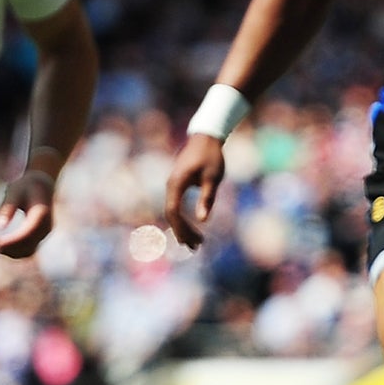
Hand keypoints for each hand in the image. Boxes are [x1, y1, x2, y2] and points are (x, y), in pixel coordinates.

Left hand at [0, 169, 57, 257]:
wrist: (43, 184)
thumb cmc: (26, 186)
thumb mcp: (15, 191)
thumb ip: (7, 208)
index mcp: (42, 213)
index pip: (28, 232)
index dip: (12, 240)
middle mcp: (47, 225)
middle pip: (29, 244)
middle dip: (11, 248)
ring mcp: (46, 232)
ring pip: (30, 249)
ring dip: (13, 253)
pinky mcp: (42, 236)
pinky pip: (30, 248)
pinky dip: (17, 252)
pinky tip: (3, 248)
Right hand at [164, 135, 227, 249]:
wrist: (206, 137)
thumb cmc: (211, 156)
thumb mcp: (213, 178)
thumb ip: (207, 198)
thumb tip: (202, 220)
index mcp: (177, 183)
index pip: (174, 211)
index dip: (182, 228)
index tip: (194, 240)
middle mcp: (170, 185)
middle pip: (172, 214)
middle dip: (183, 232)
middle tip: (197, 247)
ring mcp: (173, 185)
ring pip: (173, 211)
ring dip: (182, 227)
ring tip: (195, 243)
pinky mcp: (177, 184)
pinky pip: (176, 205)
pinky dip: (183, 218)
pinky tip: (191, 228)